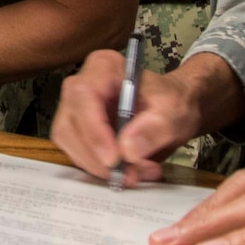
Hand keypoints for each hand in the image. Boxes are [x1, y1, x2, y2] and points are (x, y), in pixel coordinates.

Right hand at [52, 50, 244, 186]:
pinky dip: (99, 169)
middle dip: (95, 157)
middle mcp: (80, 86)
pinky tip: (126, 173)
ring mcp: (75, 110)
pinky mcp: (78, 132)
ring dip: (97, 167)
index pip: (84, 97)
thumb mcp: (173, 112)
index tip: (114, 160)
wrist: (175, 110)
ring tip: (134, 175)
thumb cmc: (173, 101)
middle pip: (69, 124)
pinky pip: (77, 154)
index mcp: (102, 68)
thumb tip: (127, 150)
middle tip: (129, 176)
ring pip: (69, 143)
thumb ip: (154, 128)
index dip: (93, 130)